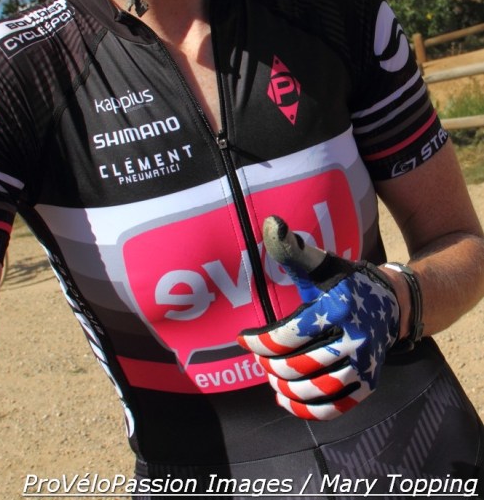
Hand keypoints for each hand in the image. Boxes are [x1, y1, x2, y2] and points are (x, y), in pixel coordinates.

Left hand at [237, 216, 399, 419]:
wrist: (391, 302)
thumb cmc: (344, 281)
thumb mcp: (321, 263)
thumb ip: (294, 250)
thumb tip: (271, 224)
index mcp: (336, 307)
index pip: (288, 335)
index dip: (258, 341)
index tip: (243, 338)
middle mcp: (353, 338)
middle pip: (297, 365)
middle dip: (269, 365)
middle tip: (258, 358)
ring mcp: (363, 365)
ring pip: (313, 389)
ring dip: (284, 388)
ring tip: (270, 378)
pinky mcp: (368, 384)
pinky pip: (334, 407)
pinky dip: (307, 410)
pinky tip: (286, 400)